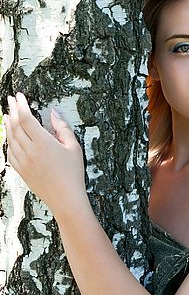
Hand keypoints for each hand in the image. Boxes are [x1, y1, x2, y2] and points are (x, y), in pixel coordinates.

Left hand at [4, 93, 87, 217]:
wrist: (65, 199)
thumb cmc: (73, 174)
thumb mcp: (74, 148)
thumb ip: (63, 128)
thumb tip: (54, 113)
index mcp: (44, 144)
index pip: (26, 119)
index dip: (21, 105)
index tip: (19, 96)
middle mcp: (30, 151)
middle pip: (15, 126)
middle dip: (12, 110)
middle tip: (11, 100)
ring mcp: (23, 162)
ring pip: (10, 138)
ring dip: (8, 124)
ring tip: (8, 114)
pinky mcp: (20, 170)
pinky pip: (9, 151)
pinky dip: (7, 140)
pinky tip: (9, 135)